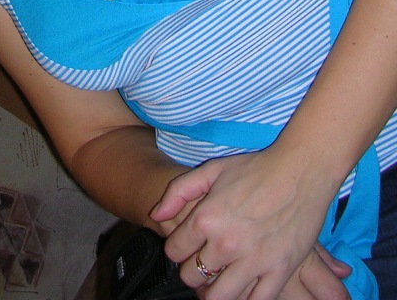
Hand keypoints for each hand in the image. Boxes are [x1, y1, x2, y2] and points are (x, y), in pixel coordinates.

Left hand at [149, 150, 349, 299]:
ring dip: (212, 291)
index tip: (185, 245)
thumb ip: (178, 192)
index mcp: (207, 218)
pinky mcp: (279, 271)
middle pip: (192, 276)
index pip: (174, 251)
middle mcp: (226, 244)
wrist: (301, 171)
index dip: (176, 248)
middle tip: (201, 262)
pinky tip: (242, 287)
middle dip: (191, 271)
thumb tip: (156, 215)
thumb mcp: (211, 170)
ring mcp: (254, 261)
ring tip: (217, 280)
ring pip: (218, 297)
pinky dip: (244, 298)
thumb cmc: (255, 168)